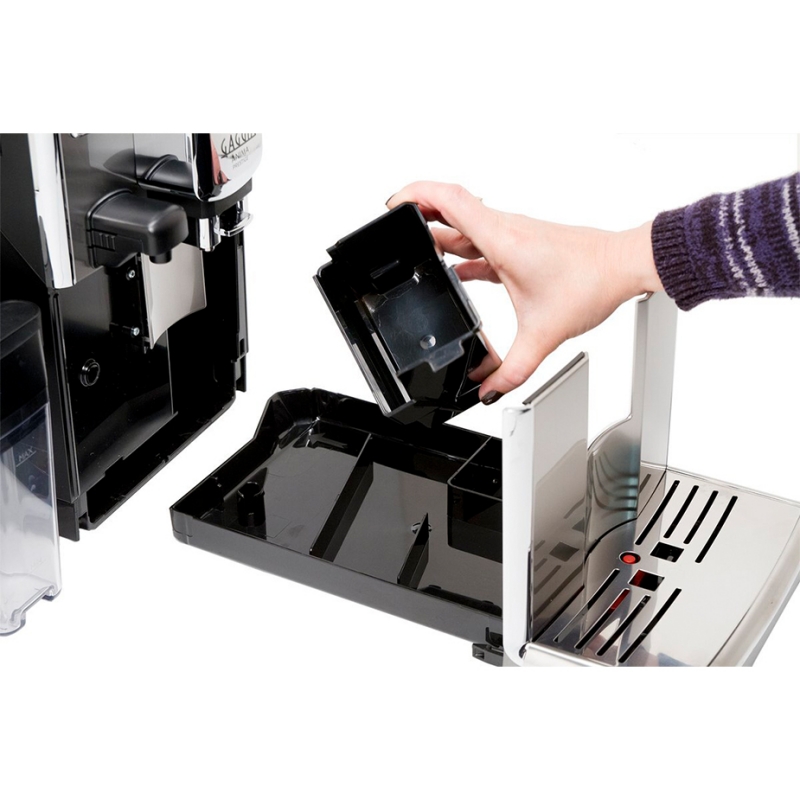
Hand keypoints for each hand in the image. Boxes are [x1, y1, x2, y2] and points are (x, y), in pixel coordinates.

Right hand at [386, 182, 663, 402]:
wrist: (623, 266)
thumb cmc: (591, 281)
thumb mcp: (543, 333)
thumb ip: (513, 369)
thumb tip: (490, 389)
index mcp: (501, 238)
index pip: (447, 198)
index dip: (414, 194)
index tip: (391, 204)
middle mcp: (504, 230)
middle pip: (449, 208)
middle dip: (417, 215)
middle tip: (394, 231)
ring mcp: (513, 235)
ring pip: (465, 224)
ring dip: (439, 233)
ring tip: (418, 252)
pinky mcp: (522, 245)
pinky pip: (481, 241)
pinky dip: (463, 251)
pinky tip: (458, 270)